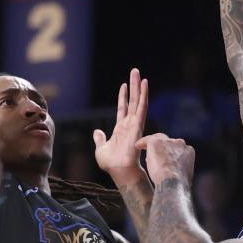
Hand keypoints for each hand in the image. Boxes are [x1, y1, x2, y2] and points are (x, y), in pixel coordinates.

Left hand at [94, 69, 149, 187]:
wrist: (119, 170)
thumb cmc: (111, 163)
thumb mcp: (100, 148)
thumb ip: (99, 139)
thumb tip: (97, 131)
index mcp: (121, 129)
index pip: (123, 109)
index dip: (123, 97)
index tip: (123, 85)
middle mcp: (129, 124)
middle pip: (132, 101)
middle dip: (133, 87)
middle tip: (134, 72)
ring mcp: (135, 123)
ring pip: (138, 101)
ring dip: (138, 87)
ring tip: (138, 73)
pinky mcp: (138, 124)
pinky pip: (142, 107)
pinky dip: (143, 95)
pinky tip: (144, 83)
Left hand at [136, 133, 195, 187]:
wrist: (172, 182)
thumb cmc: (178, 185)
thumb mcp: (184, 175)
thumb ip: (179, 168)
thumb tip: (173, 172)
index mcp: (189, 151)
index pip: (178, 148)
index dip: (171, 153)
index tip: (165, 158)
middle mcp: (180, 144)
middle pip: (168, 142)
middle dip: (163, 148)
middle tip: (155, 154)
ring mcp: (168, 142)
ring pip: (158, 140)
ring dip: (152, 146)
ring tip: (144, 149)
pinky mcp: (156, 141)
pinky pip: (147, 140)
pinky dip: (142, 143)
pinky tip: (137, 146)